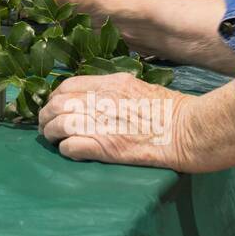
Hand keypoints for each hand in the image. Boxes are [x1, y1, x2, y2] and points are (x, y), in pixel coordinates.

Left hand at [38, 73, 195, 169]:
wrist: (188, 130)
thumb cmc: (172, 111)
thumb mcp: (139, 87)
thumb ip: (114, 91)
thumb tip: (97, 98)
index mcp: (109, 84)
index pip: (67, 86)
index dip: (56, 98)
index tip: (56, 107)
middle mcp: (100, 100)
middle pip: (57, 105)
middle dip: (46, 116)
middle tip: (47, 126)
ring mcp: (101, 123)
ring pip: (58, 125)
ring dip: (51, 134)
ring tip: (54, 140)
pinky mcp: (105, 147)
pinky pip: (70, 147)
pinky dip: (65, 149)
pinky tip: (69, 151)